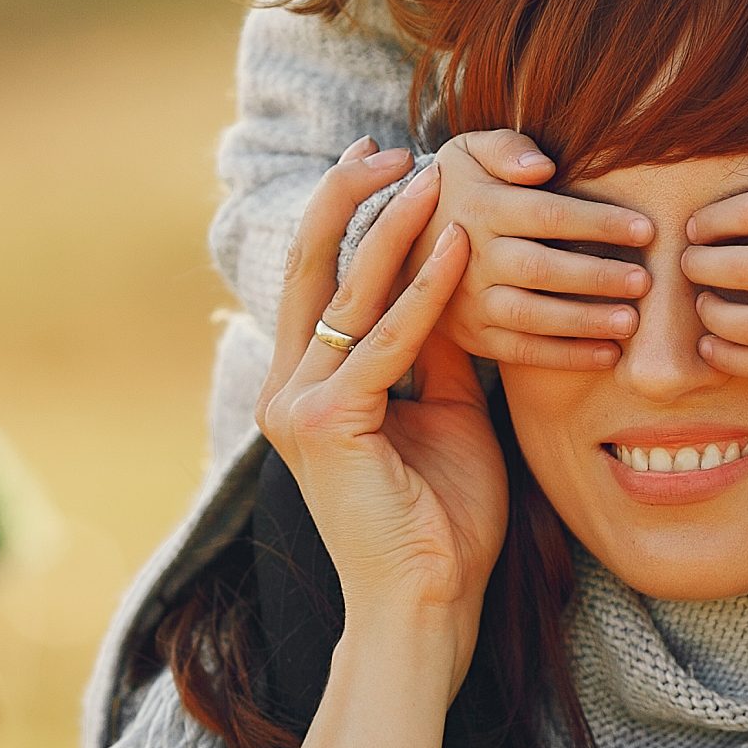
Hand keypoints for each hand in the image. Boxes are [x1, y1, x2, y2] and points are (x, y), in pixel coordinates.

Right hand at [261, 146, 509, 690]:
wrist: (428, 603)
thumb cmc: (443, 522)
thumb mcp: (446, 413)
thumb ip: (436, 348)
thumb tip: (451, 276)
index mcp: (308, 388)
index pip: (324, 282)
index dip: (352, 217)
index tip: (392, 165)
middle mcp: (288, 390)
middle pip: (313, 268)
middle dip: (351, 198)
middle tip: (393, 145)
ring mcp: (298, 406)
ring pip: (348, 292)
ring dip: (396, 227)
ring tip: (436, 174)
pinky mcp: (327, 423)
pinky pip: (385, 339)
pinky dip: (424, 291)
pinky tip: (459, 246)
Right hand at [402, 129, 652, 370]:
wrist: (399, 240)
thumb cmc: (456, 188)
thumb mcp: (468, 150)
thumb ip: (506, 147)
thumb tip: (543, 167)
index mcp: (481, 207)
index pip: (548, 214)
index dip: (598, 223)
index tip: (645, 230)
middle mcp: (472, 257)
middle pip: (541, 269)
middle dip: (596, 277)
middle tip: (644, 281)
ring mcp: (470, 301)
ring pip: (531, 316)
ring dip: (584, 322)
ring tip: (631, 322)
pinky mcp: (473, 335)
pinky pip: (521, 351)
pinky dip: (565, 357)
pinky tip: (607, 354)